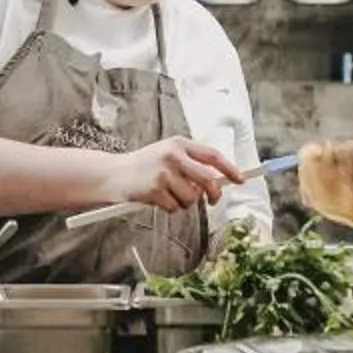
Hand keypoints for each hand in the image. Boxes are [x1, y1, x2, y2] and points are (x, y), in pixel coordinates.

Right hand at [104, 137, 240, 212]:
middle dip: (214, 195)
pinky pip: (175, 207)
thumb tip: (218, 182)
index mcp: (179, 144)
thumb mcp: (167, 156)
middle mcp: (172, 155)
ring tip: (168, 196)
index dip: (229, 168)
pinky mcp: (154, 189)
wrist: (112, 174)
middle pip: (207, 180)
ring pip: (191, 198)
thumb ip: (190, 165)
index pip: (212, 155)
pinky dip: (169, 208)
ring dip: (184, 203)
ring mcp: (163, 172)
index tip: (241, 179)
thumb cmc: (143, 167)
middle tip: (213, 202)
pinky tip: (155, 200)